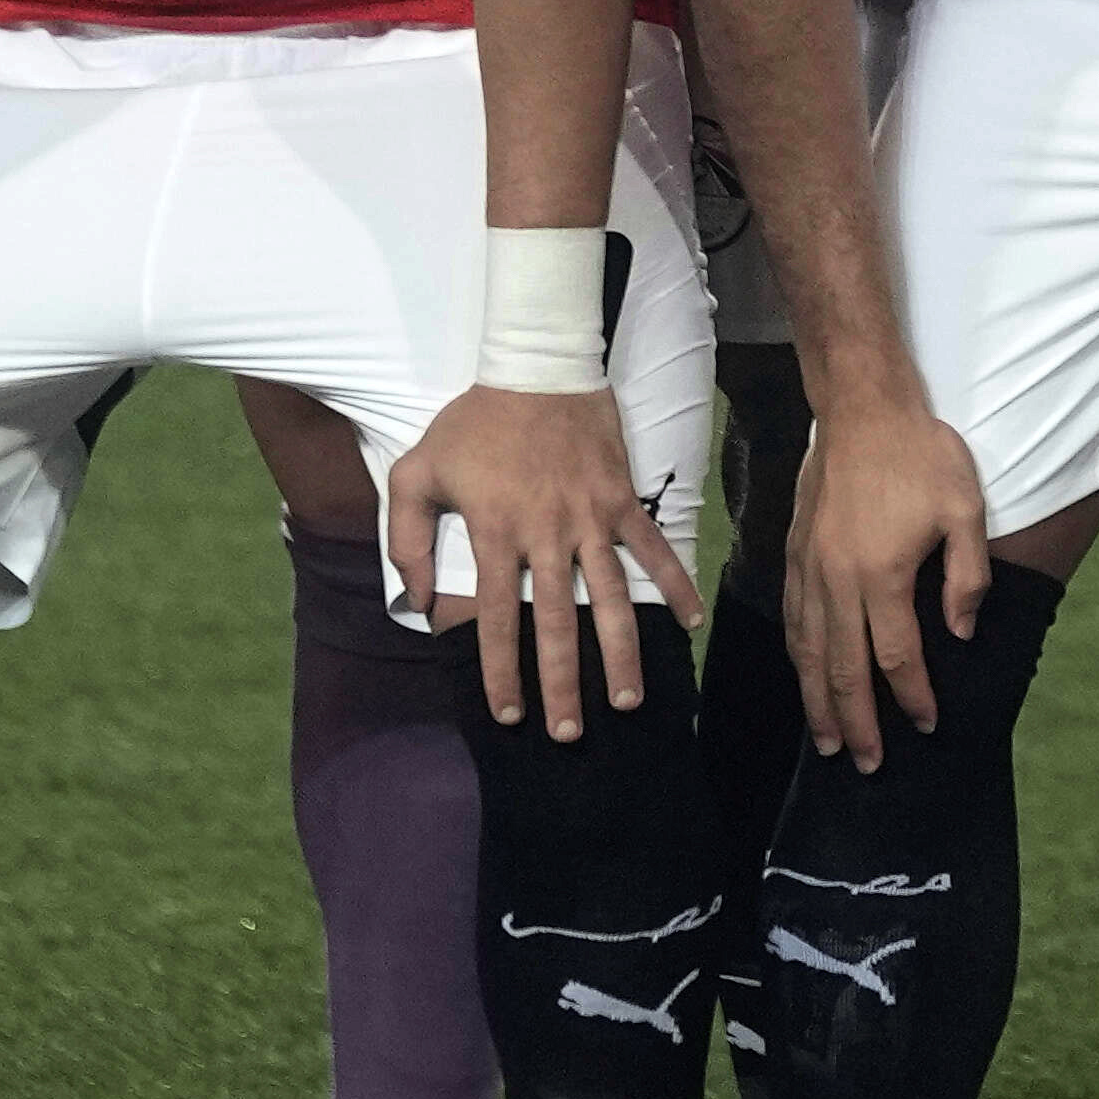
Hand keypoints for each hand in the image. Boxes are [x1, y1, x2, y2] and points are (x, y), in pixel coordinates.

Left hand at [404, 385, 699, 736]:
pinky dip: (675, 584)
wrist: (537, 364)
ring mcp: (591, 518)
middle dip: (563, 684)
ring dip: (622, 655)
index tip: (509, 714)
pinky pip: (653, 549)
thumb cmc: (472, 423)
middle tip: (568, 734)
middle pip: (559, 624)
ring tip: (629, 700)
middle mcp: (547, 534)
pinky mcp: (623, 498)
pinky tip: (691, 623)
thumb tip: (418, 601)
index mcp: (495, 532)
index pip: (497, 618)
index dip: (502, 671)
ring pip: (612, 598)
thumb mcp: (416, 472)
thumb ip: (407, 540)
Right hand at [786, 391, 1002, 768]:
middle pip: (843, 670)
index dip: (913, 698)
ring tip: (827, 742)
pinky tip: (805, 677)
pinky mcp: (794, 554)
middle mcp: (837, 581)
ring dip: (818, 702)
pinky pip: (793, 621)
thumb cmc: (921, 455)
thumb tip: (959, 635)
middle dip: (856, 723)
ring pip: (808, 652)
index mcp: (882, 575)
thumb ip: (966, 578)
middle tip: (867, 765)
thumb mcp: (965, 509)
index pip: (896, 657)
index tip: (927, 726)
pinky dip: (798, 659)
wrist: (862, 408)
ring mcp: (809, 569)